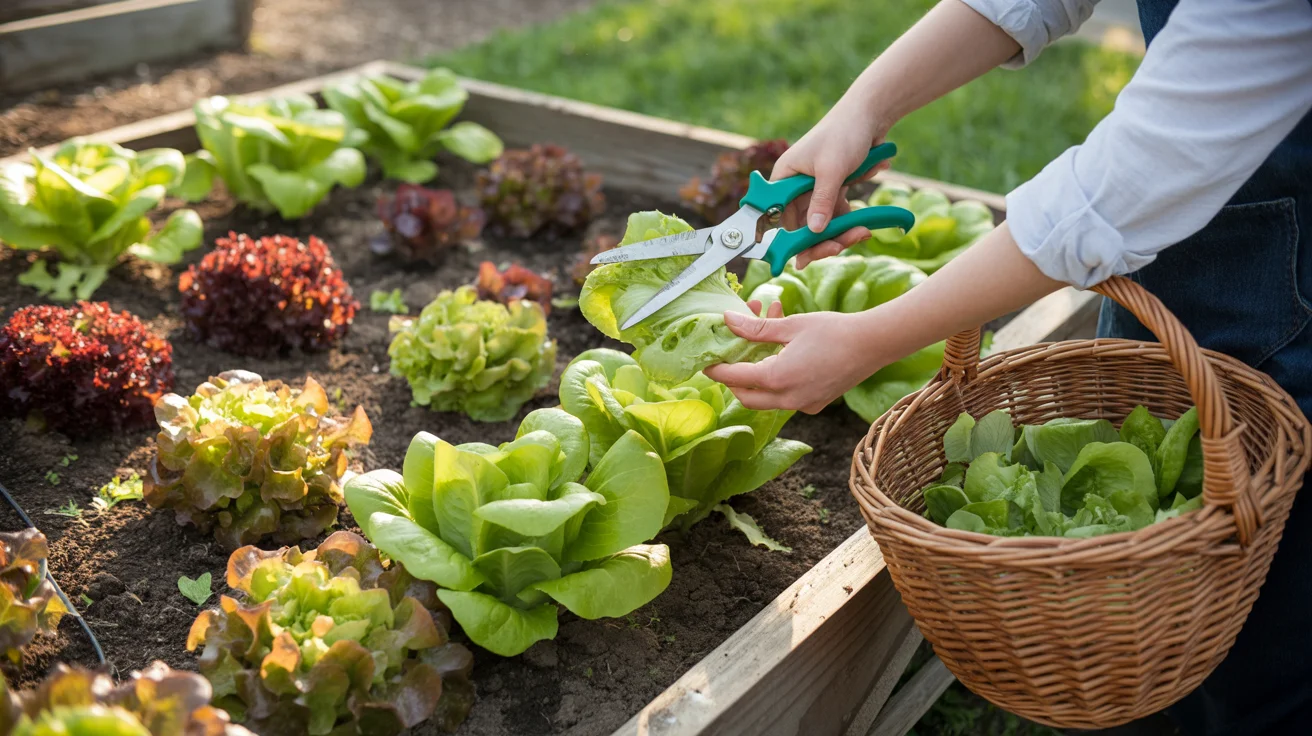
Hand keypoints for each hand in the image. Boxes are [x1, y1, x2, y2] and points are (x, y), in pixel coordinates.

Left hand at [704, 301, 888, 412]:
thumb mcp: (790, 325)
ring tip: (761, 346)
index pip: (735, 378)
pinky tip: (784, 356)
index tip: (706, 361)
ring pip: (767, 399)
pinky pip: (787, 398)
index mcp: (777, 379)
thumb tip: (728, 320)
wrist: (873, 344)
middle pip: (747, 397)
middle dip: (734, 380)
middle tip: (729, 360)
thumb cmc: (833, 331)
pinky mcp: (815, 404)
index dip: (717, 369)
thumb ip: (756, 327)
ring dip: (758, 377)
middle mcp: (788, 399)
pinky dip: (778, 381)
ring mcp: (803, 405)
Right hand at [771, 98, 891, 268]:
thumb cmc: (844, 134)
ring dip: (843, 231)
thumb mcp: (831, 170)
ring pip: (823, 223)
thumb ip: (821, 202)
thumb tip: (813, 232)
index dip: (791, 240)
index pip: (780, 218)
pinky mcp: (834, 190)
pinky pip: (839, 213)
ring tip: (864, 230)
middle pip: (803, 225)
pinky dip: (852, 217)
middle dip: (824, 238)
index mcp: (784, 178)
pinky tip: (868, 215)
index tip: (804, 259)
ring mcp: (815, 189)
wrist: (871, 114)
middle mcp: (795, 186)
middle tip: (843, 245)